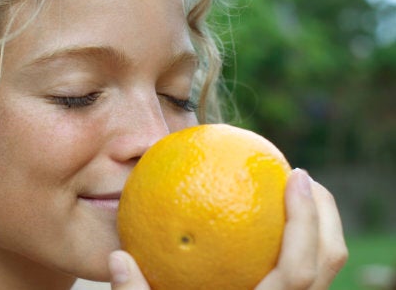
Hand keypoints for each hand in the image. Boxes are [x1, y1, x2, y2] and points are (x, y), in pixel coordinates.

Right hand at [108, 169, 347, 289]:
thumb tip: (118, 258)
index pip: (301, 271)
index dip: (305, 221)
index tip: (295, 176)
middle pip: (329, 261)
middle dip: (325, 212)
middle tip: (300, 175)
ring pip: (327, 267)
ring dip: (319, 224)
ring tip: (294, 192)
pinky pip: (309, 271)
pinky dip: (303, 241)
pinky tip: (273, 224)